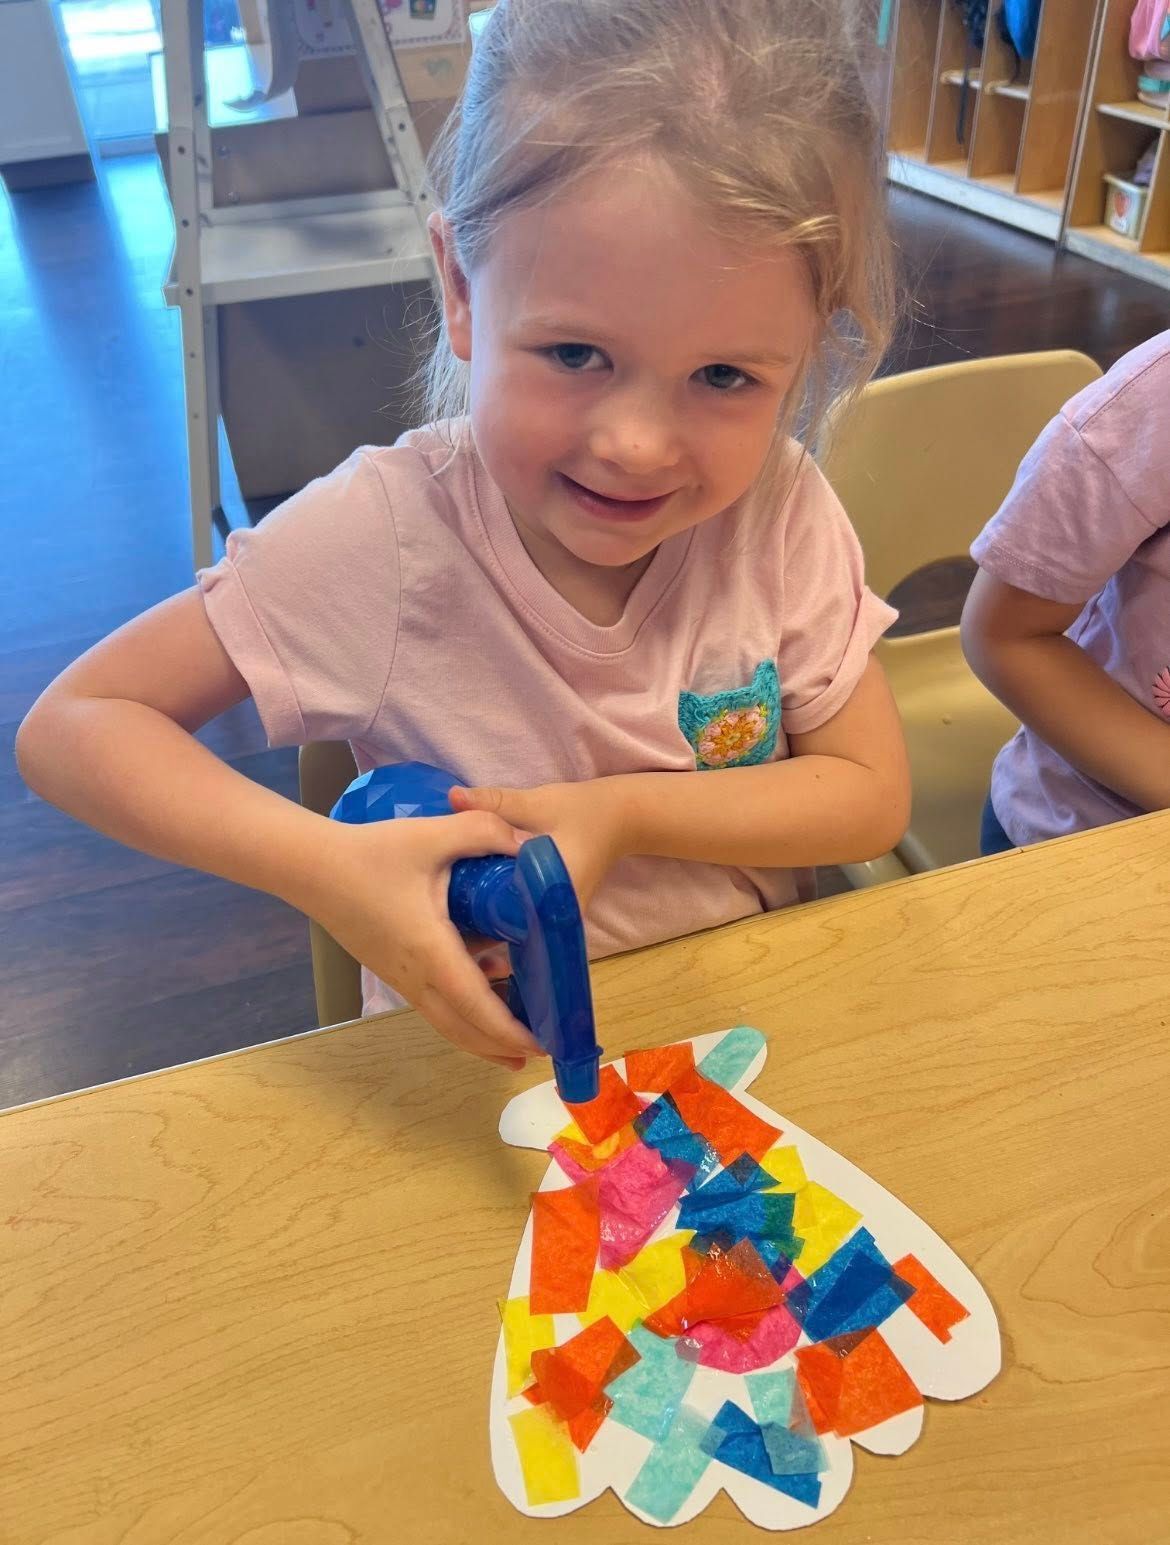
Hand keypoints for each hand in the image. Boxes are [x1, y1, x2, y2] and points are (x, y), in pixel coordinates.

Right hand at [307, 813, 546, 1069]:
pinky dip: (462, 1012)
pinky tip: (483, 988)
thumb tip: (528, 847)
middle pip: (462, 1028)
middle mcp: (415, 975)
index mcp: (430, 950)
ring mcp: (400, 977)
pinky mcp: (392, 970)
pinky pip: (433, 1003)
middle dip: (501, 1047)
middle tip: (539, 1054)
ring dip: (481, 1036)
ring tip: (514, 1044)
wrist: (312, 867)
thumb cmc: (372, 854)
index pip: (475, 1004)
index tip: (541, 1045)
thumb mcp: (433, 834)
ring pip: (446, 1021)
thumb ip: (485, 833)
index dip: (509, 1030)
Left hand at [447, 777, 630, 914]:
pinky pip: (521, 917)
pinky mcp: (553, 912)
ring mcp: (557, 919)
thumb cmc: (581, 811)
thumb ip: (495, 803)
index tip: (446, 896)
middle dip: (474, 912)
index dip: (473, 908)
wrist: (619, 819)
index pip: (506, 914)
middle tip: (441, 896)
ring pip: (513, 924)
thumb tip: (452, 797)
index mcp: (553, 893)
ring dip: (486, 911)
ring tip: (452, 894)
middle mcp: (558, 916)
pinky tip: (475, 891)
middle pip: (506, 925)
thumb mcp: (536, 803)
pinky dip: (500, 905)